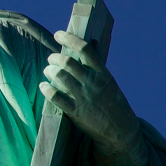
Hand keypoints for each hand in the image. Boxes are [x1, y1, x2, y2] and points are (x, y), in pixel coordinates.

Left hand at [40, 31, 148, 165]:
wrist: (121, 131)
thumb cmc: (112, 103)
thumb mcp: (109, 82)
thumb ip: (96, 67)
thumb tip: (88, 45)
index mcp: (103, 74)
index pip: (85, 49)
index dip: (69, 38)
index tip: (58, 34)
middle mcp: (93, 83)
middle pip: (67, 62)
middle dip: (54, 58)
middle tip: (51, 60)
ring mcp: (83, 97)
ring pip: (59, 76)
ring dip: (49, 71)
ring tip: (48, 72)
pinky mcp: (75, 111)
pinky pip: (55, 97)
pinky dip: (46, 89)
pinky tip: (44, 86)